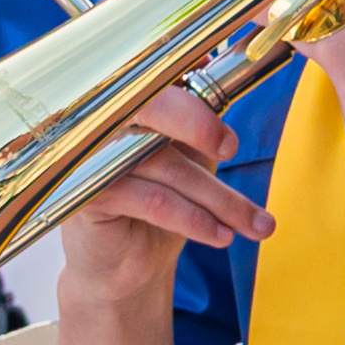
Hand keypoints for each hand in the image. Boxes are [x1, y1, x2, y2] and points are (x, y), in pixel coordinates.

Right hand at [55, 82, 266, 308]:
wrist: (127, 267)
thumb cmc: (160, 205)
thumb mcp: (189, 158)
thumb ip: (201, 122)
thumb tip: (221, 77)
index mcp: (129, 109)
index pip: (157, 82)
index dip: (194, 98)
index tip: (227, 135)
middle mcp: (104, 128)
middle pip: (153, 107)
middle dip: (199, 125)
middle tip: (232, 150)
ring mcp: (91, 160)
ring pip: (167, 166)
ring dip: (219, 199)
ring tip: (254, 225)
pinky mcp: (90, 196)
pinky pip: (155, 200)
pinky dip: (194, 218)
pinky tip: (220, 235)